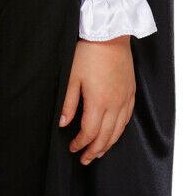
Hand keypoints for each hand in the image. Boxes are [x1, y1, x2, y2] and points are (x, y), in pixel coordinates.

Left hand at [59, 35, 135, 163]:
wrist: (110, 35)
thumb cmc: (88, 53)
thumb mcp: (72, 77)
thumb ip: (68, 103)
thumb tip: (63, 124)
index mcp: (99, 102)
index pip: (90, 132)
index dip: (80, 144)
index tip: (72, 148)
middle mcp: (115, 103)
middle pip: (106, 136)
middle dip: (94, 150)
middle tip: (85, 160)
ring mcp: (125, 98)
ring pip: (119, 130)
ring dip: (108, 144)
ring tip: (98, 153)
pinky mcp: (131, 92)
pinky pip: (128, 118)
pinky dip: (120, 130)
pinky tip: (114, 134)